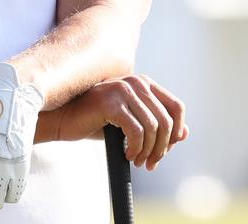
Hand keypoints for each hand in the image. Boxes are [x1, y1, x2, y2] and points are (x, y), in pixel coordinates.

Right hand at [53, 74, 187, 170]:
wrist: (63, 119)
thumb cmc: (96, 121)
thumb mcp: (130, 123)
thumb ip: (155, 125)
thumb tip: (184, 134)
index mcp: (144, 83)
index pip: (176, 107)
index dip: (175, 132)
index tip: (165, 150)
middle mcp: (136, 82)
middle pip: (166, 120)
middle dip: (162, 147)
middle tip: (150, 164)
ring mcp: (123, 90)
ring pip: (153, 127)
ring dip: (148, 150)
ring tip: (138, 161)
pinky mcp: (111, 103)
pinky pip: (136, 131)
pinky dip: (136, 148)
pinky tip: (127, 155)